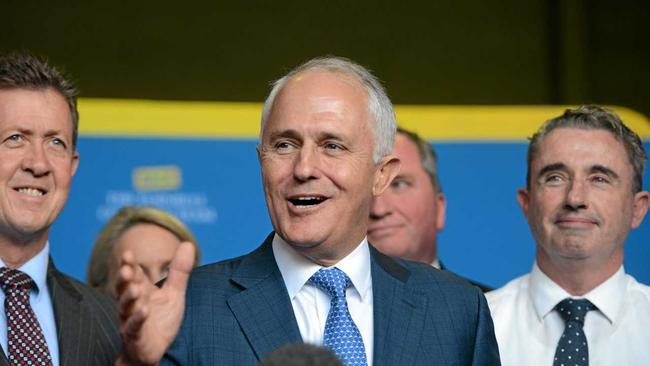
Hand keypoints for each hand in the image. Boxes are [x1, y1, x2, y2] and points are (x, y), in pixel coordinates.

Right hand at [115, 241, 194, 365]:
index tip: (128, 253)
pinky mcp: (136, 337)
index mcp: (141, 291)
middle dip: (124, 278)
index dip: (129, 265)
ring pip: (126, 307)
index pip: (134, 274)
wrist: (155, 350)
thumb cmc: (161, 320)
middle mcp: (133, 304)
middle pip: (124, 288)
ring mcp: (131, 320)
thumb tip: (188, 243)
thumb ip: (179, 271)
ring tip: (136, 288)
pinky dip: (138, 319)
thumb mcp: (174, 293)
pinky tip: (144, 311)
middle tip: (126, 268)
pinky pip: (133, 327)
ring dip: (129, 297)